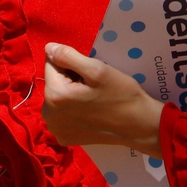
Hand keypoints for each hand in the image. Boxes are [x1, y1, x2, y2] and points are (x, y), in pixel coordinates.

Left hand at [42, 43, 165, 155]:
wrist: (138, 125)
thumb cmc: (120, 94)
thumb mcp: (97, 69)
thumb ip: (68, 56)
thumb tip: (48, 47)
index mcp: (55, 95)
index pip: (51, 64)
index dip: (70, 62)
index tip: (88, 71)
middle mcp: (49, 115)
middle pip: (53, 82)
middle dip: (69, 78)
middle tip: (93, 85)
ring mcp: (56, 130)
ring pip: (57, 98)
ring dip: (70, 93)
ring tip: (92, 98)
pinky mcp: (64, 138)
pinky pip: (62, 114)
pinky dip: (72, 110)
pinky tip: (89, 112)